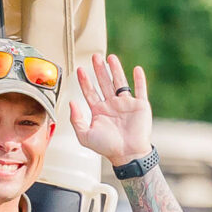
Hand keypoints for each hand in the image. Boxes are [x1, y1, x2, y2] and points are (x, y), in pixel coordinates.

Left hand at [68, 52, 151, 166]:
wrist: (128, 154)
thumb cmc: (107, 147)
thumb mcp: (85, 135)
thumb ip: (76, 120)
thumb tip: (71, 103)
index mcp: (99, 111)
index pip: (90, 92)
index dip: (85, 81)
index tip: (80, 70)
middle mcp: (112, 105)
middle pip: (104, 83)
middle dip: (99, 70)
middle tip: (95, 56)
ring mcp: (126, 104)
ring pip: (120, 82)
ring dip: (116, 70)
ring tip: (111, 58)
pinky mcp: (140, 106)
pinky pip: (140, 89)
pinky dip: (139, 80)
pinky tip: (136, 69)